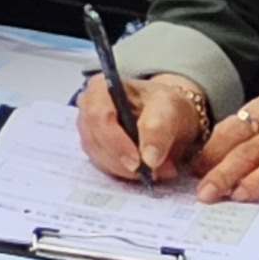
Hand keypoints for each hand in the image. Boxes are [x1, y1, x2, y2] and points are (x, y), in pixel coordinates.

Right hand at [76, 72, 212, 186]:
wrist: (167, 116)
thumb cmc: (164, 105)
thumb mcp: (170, 108)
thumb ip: (159, 128)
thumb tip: (149, 158)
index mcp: (102, 86)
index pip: (98, 115)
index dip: (115, 141)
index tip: (139, 162)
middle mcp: (88, 106)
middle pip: (95, 139)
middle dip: (124, 160)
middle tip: (154, 172)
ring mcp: (88, 128)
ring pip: (98, 156)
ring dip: (127, 169)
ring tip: (157, 170)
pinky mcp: (93, 147)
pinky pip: (102, 165)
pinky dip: (124, 172)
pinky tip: (144, 170)